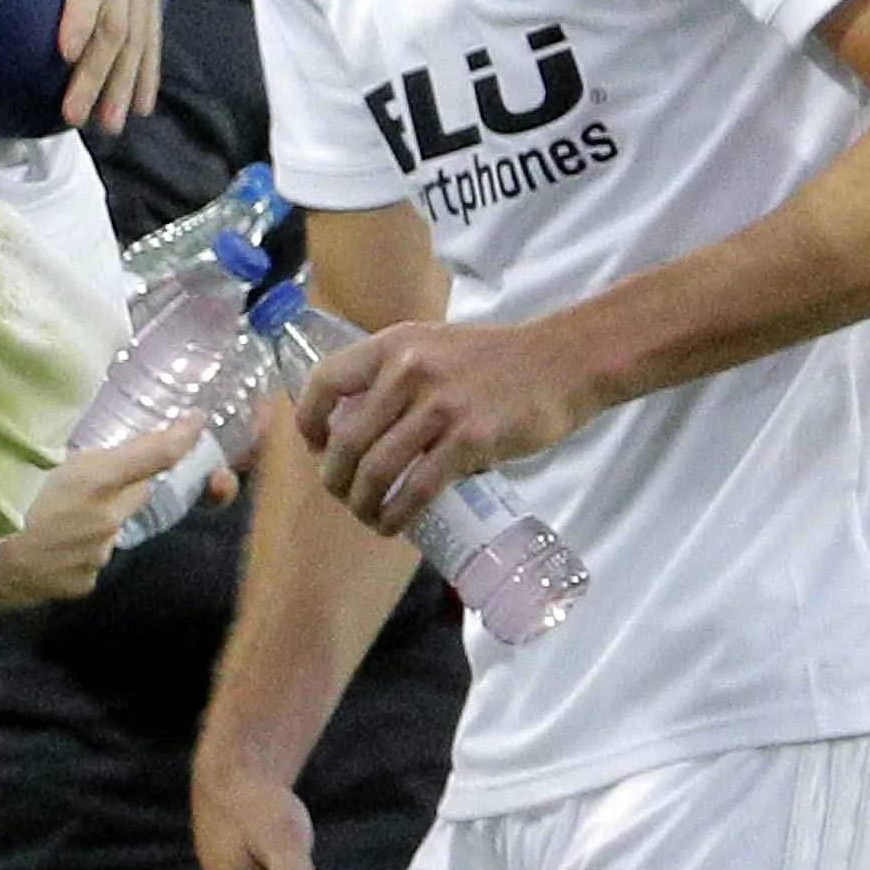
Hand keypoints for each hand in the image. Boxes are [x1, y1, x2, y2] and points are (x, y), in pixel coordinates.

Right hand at [0, 416, 220, 610]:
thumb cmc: (2, 499)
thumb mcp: (41, 461)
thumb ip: (86, 457)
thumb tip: (116, 446)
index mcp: (96, 480)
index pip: (158, 453)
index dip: (183, 435)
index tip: (196, 420)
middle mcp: (108, 519)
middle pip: (138, 492)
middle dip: (124, 484)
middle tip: (90, 481)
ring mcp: (100, 555)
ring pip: (114, 527)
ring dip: (98, 519)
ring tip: (56, 518)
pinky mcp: (88, 581)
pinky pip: (94, 557)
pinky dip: (80, 549)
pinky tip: (52, 546)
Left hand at [31, 0, 163, 134]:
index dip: (80, 14)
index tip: (64, 52)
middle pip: (115, 20)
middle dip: (96, 72)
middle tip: (73, 115)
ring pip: (137, 35)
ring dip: (123, 83)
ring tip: (108, 126)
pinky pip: (154, 31)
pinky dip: (149, 70)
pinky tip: (142, 106)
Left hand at [298, 319, 593, 534]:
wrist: (561, 362)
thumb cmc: (495, 360)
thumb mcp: (433, 346)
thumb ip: (396, 376)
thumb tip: (361, 427)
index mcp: (393, 344)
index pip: (325, 382)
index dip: (308, 423)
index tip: (316, 448)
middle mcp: (409, 370)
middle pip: (347, 440)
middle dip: (335, 479)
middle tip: (343, 496)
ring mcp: (440, 406)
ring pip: (377, 469)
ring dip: (363, 504)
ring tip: (367, 516)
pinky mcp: (470, 440)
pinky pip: (418, 488)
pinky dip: (398, 514)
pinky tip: (395, 525)